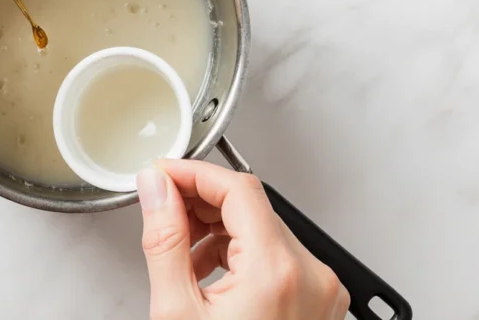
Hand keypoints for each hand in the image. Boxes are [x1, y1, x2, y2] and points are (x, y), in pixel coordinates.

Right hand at [137, 160, 349, 319]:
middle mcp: (311, 276)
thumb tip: (156, 188)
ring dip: (218, 229)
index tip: (162, 174)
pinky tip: (209, 272)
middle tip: (162, 210)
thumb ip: (164, 239)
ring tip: (181, 251)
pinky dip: (241, 253)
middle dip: (201, 203)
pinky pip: (279, 256)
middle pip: (252, 206)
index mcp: (278, 271)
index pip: (237, 188)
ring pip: (265, 229)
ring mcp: (321, 291)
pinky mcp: (320, 303)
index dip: (192, 173)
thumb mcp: (176, 312)